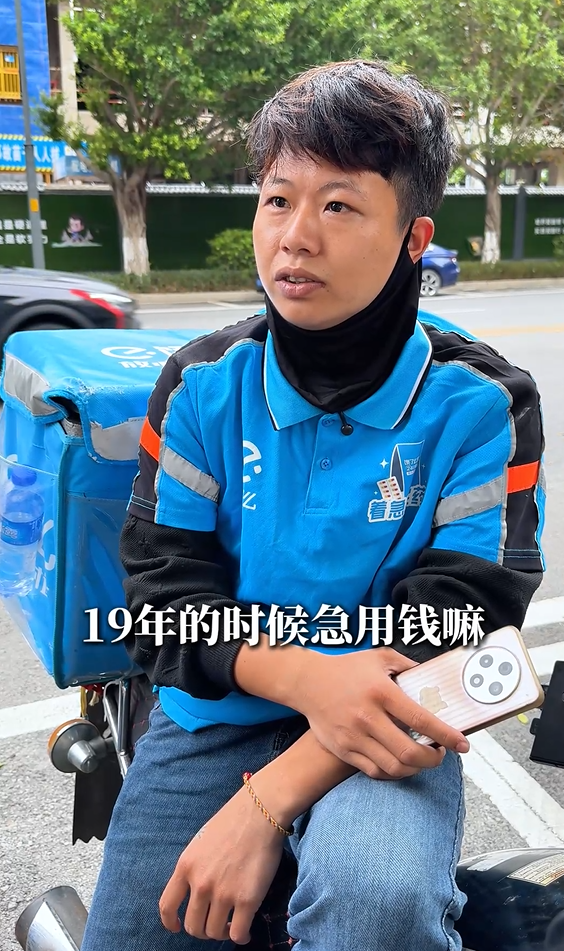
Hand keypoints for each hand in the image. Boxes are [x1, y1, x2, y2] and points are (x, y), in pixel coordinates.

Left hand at [159, 787, 284, 944]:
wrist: (260, 811)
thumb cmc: (233, 821)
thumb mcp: (201, 842)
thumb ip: (195, 867)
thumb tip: (195, 890)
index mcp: (186, 866)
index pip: (166, 906)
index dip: (170, 922)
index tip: (177, 927)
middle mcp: (200, 883)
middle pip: (193, 926)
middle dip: (202, 930)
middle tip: (215, 924)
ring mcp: (223, 893)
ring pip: (214, 932)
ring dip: (222, 933)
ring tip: (232, 925)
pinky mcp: (247, 899)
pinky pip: (237, 933)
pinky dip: (240, 937)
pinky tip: (245, 931)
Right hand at [295, 647, 468, 778]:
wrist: (307, 682)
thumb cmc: (346, 668)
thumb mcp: (379, 657)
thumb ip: (408, 666)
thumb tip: (433, 678)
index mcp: (381, 692)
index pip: (421, 720)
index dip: (447, 736)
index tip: (463, 744)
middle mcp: (368, 717)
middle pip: (410, 753)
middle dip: (434, 759)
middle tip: (441, 753)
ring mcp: (354, 736)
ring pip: (394, 768)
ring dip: (415, 769)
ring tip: (422, 759)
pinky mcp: (344, 749)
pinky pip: (374, 771)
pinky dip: (393, 772)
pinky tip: (400, 763)